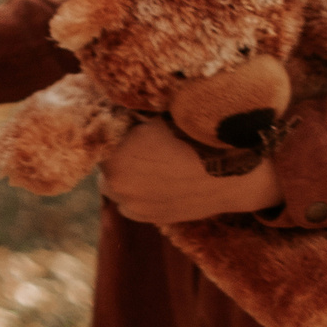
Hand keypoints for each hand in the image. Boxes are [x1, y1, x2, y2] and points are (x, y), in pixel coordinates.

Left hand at [99, 118, 279, 222]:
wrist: (230, 173)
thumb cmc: (191, 137)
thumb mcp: (151, 118)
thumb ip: (125, 119)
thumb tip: (105, 106)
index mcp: (113, 158)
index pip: (96, 144)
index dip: (108, 134)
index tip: (119, 127)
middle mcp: (117, 186)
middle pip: (104, 167)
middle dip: (115, 156)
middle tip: (134, 145)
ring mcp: (135, 207)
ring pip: (116, 189)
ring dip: (124, 178)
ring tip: (147, 164)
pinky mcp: (152, 220)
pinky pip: (132, 206)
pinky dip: (137, 196)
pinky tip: (154, 182)